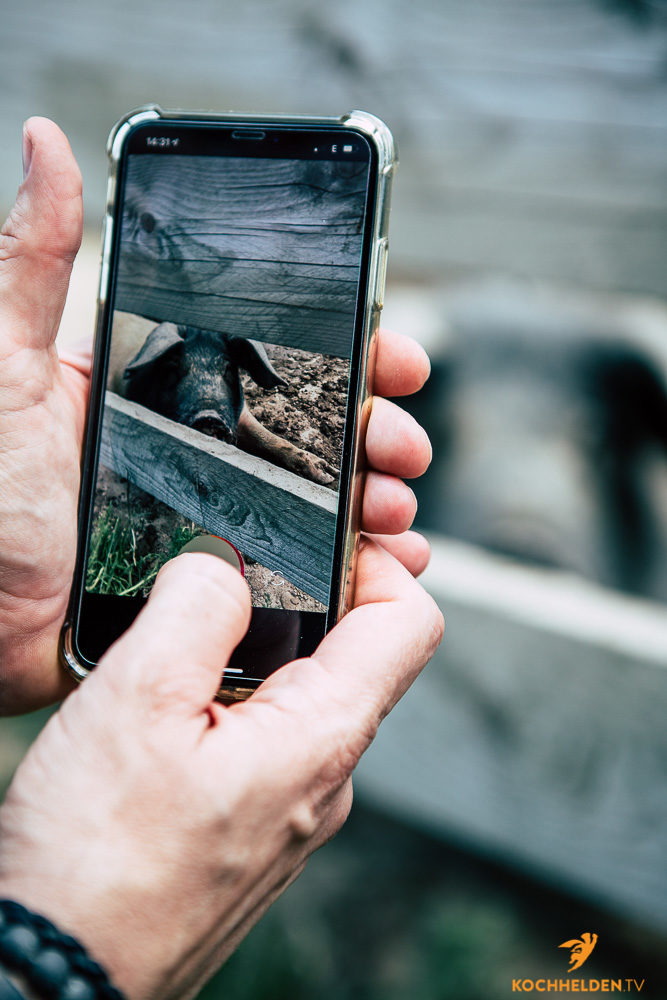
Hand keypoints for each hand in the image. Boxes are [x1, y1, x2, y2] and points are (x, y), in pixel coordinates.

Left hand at [0, 118, 431, 713]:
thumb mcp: (7, 369)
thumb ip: (32, 264)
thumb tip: (46, 144)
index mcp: (160, 386)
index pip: (272, 353)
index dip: (343, 349)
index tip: (390, 353)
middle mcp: (196, 446)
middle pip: (314, 424)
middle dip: (376, 426)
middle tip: (400, 441)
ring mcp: (214, 514)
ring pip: (321, 495)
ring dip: (375, 494)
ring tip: (392, 502)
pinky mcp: (220, 580)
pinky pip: (305, 565)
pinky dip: (353, 563)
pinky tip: (384, 558)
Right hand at [0, 542, 442, 999]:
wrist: (57, 980)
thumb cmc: (93, 862)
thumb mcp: (138, 702)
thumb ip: (196, 611)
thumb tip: (224, 564)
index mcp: (322, 739)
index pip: (410, 624)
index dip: (377, 565)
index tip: (320, 539)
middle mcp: (325, 781)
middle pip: (355, 657)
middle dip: (302, 603)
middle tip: (230, 578)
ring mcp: (292, 814)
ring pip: (303, 700)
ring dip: (255, 658)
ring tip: (184, 646)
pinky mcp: (253, 834)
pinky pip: (266, 745)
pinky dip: (231, 707)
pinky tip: (169, 714)